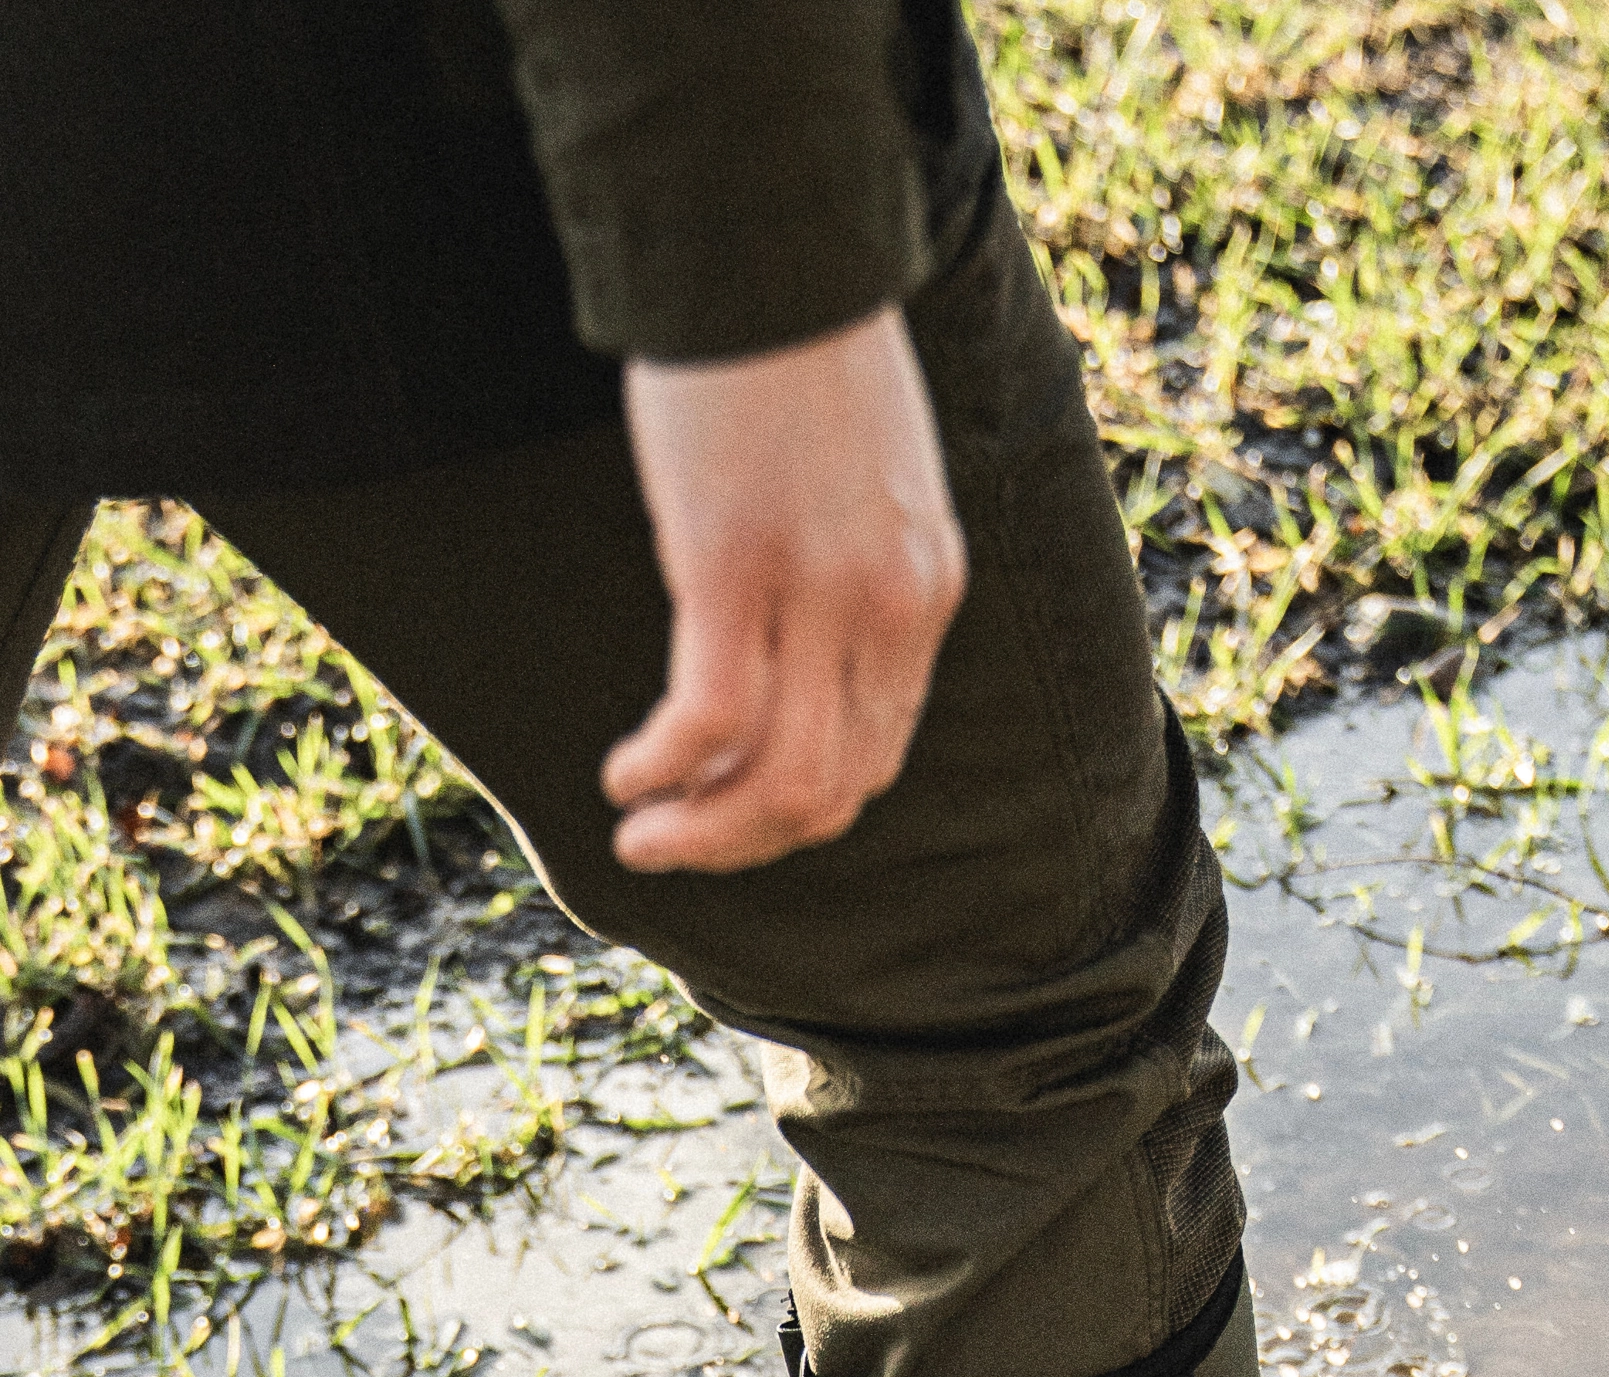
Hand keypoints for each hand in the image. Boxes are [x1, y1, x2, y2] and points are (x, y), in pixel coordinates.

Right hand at [603, 307, 966, 873]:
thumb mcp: (871, 474)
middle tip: (671, 847)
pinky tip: (625, 774)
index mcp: (926, 588)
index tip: (729, 811)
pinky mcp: (734, 567)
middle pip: (833, 789)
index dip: (800, 809)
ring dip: (704, 832)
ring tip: (641, 834)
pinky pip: (712, 720)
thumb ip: (857, 563)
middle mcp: (889, 607)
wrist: (771, 242)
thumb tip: (798, 634)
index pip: (878, 753)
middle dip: (745, 841)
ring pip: (779, 780)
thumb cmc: (802, 344)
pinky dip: (665, 769)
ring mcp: (818, 593)